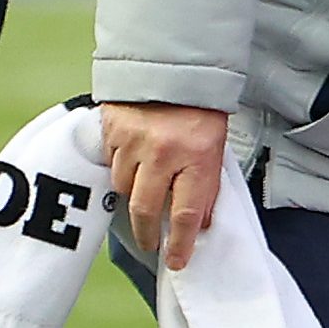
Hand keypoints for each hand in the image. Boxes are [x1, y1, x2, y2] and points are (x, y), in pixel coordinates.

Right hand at [97, 100, 232, 267]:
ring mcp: (135, 142)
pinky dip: (121, 172)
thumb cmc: (201, 108)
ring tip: (143, 201)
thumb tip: (201, 223)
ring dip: (133, 199)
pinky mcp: (113, 132)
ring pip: (124, 189)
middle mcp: (165, 153)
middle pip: (147, 211)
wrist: (175, 65)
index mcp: (198, 156)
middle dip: (149, 235)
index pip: (188, 214)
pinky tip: (131, 167)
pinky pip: (112, 165)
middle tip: (152, 245)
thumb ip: (207, 184)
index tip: (178, 262)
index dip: (182, 244)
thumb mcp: (216, 146)